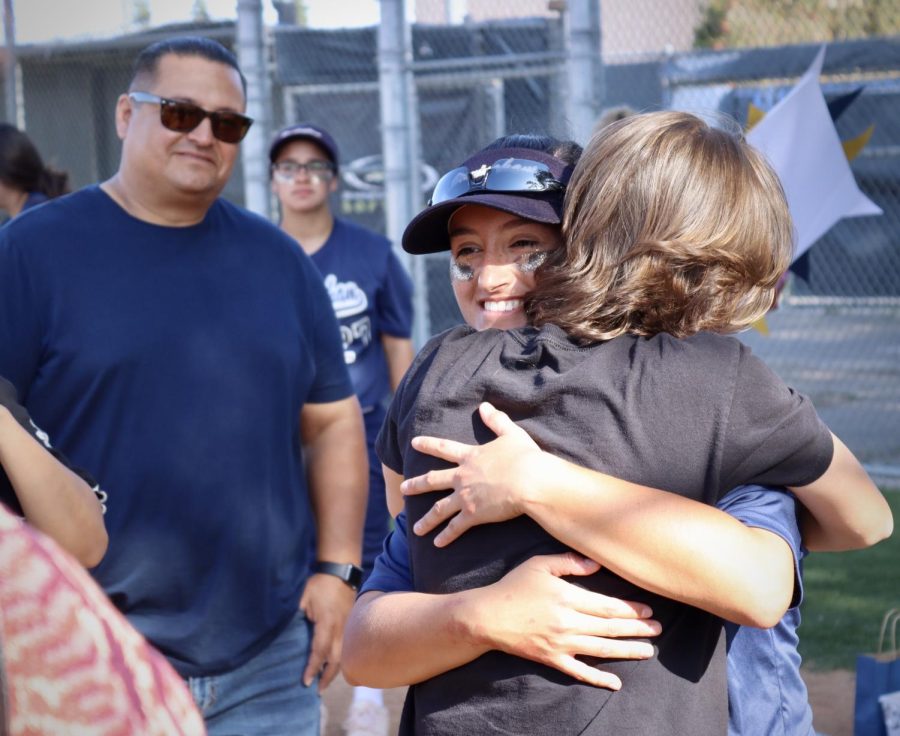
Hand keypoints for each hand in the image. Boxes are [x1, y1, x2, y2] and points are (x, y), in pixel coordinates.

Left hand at [299, 573, 355, 690]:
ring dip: (334, 670)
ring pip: (343, 655)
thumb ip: (294, 615)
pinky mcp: (349, 625)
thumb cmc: (320, 584)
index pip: (319, 651)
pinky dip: (339, 660)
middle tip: (317, 690)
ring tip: (324, 682)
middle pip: (335, 659)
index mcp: (326, 622)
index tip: (305, 682)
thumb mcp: (302, 597)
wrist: (341, 572)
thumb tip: (280, 630)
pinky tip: (332, 665)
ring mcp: (347, 627)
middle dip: (326, 676)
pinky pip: (346, 647)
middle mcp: (339, 628)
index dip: (312, 668)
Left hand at [403, 402, 551, 545]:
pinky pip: (456, 527)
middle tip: (402, 489)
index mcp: (470, 456)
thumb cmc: (525, 457)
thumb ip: (496, 420)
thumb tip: (485, 406)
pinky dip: (446, 536)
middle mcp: (462, 476)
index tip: (413, 443)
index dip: (427, 445)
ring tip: (414, 528)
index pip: (443, 448)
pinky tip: (437, 544)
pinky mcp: (474, 515)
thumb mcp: (511, 434)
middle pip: (433, 480)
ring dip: (426, 520)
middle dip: (416, 485)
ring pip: (439, 509)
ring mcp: (466, 497)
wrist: (531, 481)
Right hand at [470, 553, 660, 689]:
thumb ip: (569, 562)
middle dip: (637, 628)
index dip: (630, 608)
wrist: (487, 616)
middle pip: (610, 627)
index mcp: (567, 597)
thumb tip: (596, 565)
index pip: (607, 605)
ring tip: (649, 651)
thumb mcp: (539, 564)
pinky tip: (616, 683)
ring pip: (602, 649)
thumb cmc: (513, 586)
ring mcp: (561, 644)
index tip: (649, 609)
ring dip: (628, 651)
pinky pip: (579, 672)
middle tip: (659, 628)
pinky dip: (599, 679)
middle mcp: (568, 622)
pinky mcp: (552, 659)